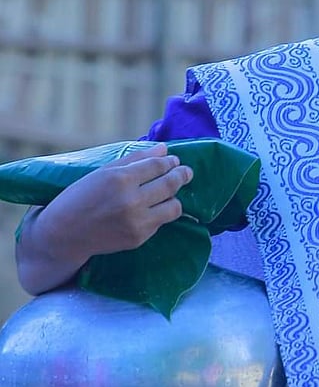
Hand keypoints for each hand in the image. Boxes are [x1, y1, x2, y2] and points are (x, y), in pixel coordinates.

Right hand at [18, 144, 193, 293]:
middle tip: (186, 172)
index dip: (170, 162)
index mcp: (121, 179)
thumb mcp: (103, 172)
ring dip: (175, 197)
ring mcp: (137, 221)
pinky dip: (160, 213)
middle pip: (170, 184)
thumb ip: (135, 159)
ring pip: (174, 206)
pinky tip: (152, 207)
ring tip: (170, 192)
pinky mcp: (139, 238)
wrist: (65, 233)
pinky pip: (161, 222)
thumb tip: (164, 149)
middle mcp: (132, 200)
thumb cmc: (81, 197)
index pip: (158, 166)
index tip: (174, 160)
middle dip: (182, 175)